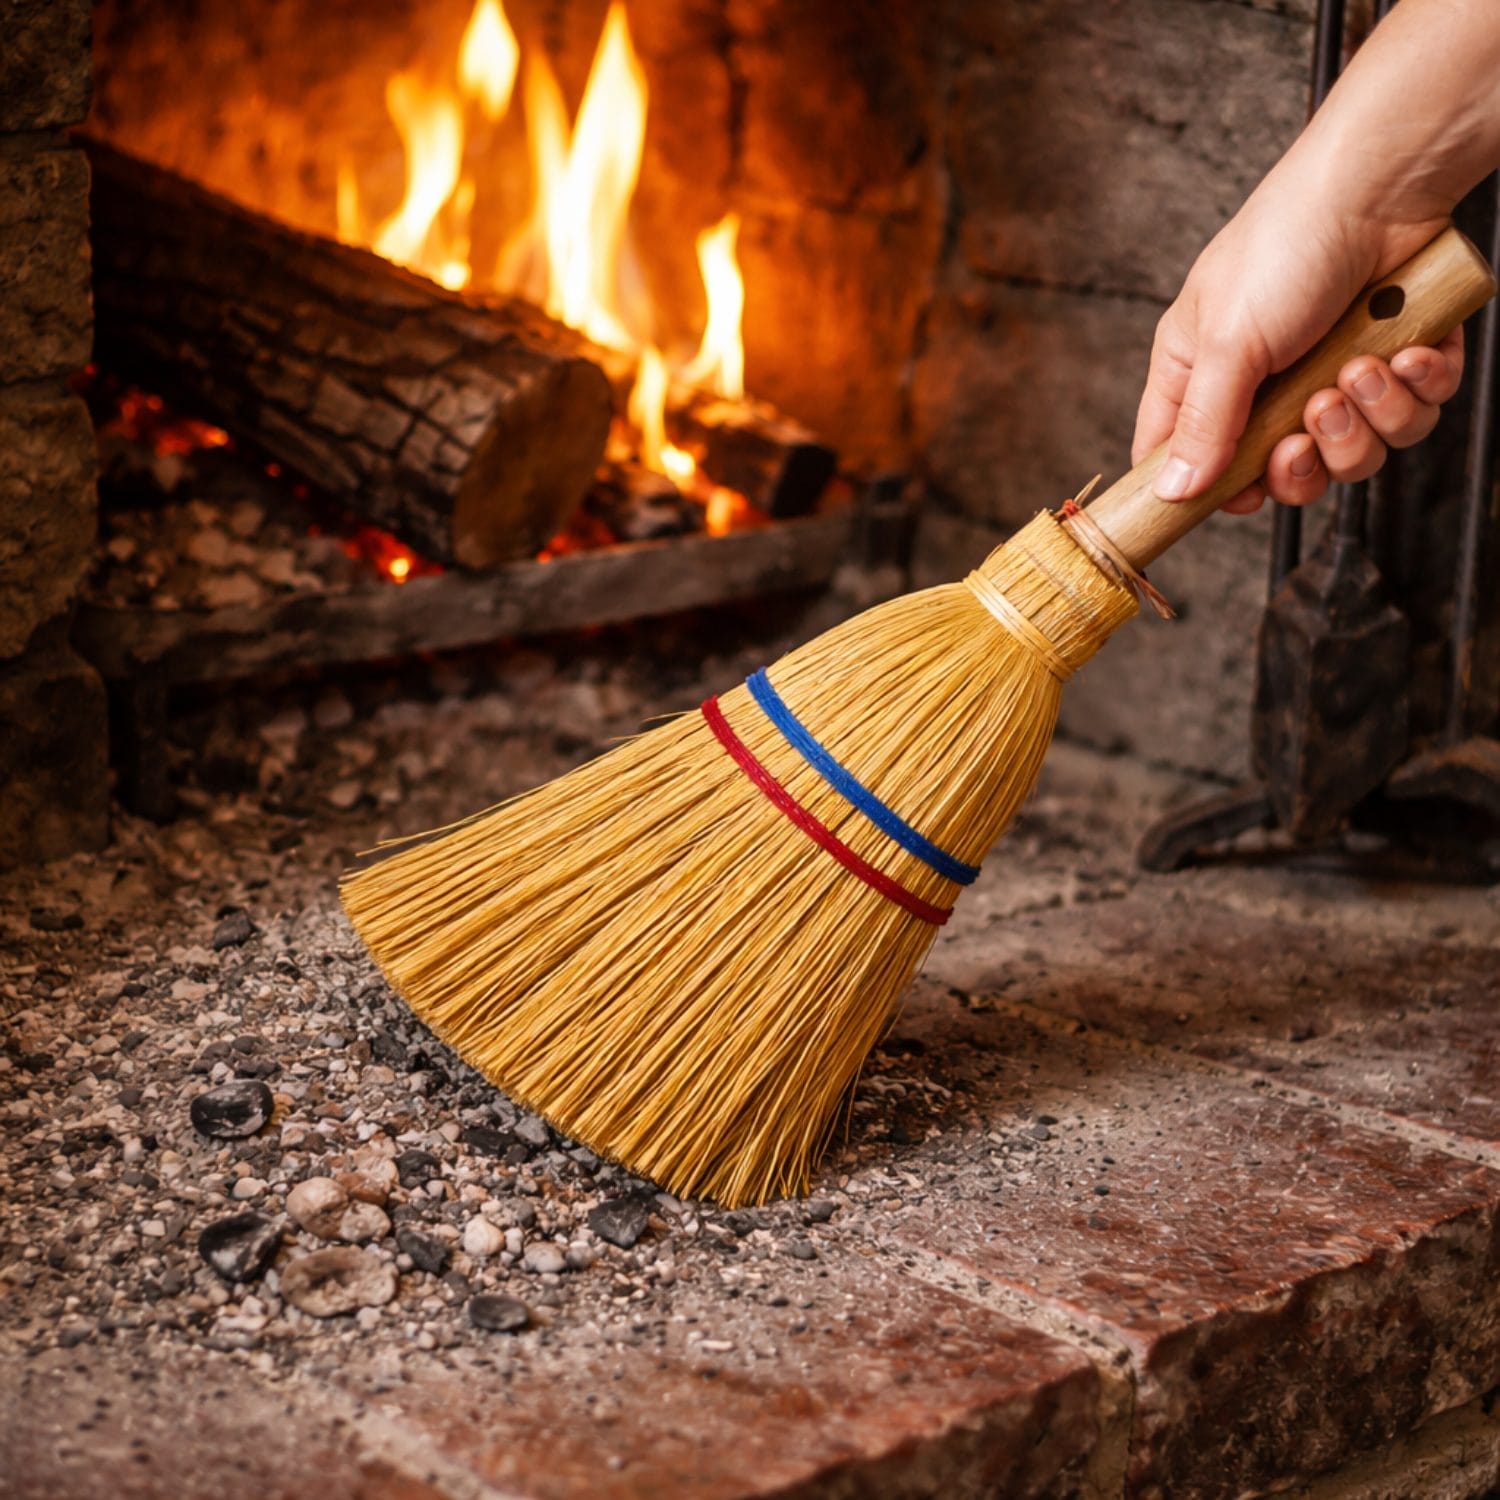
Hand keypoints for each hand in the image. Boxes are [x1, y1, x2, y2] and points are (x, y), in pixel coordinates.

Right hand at [1133, 181, 1464, 514]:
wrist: (1381, 184)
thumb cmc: (1285, 244)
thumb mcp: (1228, 343)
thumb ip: (1203, 424)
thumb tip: (1173, 492)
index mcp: (1203, 376)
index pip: (1184, 459)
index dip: (1211, 490)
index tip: (1241, 498)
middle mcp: (1263, 385)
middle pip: (1283, 476)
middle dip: (1310, 461)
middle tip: (1314, 416)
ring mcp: (1330, 377)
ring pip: (1354, 454)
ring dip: (1368, 421)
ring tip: (1362, 368)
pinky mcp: (1392, 363)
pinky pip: (1411, 416)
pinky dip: (1416, 390)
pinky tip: (1408, 350)